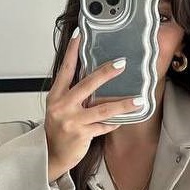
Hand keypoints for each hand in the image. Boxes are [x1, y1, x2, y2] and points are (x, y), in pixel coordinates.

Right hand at [44, 28, 143, 179]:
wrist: (50, 155)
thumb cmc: (57, 130)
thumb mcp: (59, 108)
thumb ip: (73, 94)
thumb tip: (95, 79)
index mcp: (56, 96)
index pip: (65, 68)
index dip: (72, 51)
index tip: (80, 34)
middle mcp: (62, 106)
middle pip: (87, 84)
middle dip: (106, 73)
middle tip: (122, 64)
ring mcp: (71, 121)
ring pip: (102, 109)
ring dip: (123, 104)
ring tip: (139, 100)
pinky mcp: (81, 134)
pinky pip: (104, 126)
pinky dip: (114, 123)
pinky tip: (122, 120)